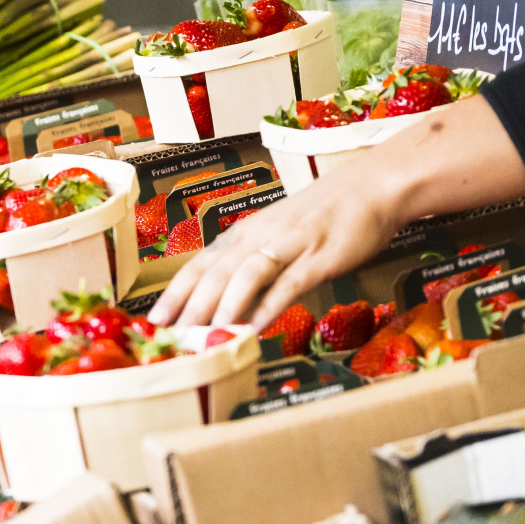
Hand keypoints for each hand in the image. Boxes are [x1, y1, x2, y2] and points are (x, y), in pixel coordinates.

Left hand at [155, 95, 524, 325]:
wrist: (371, 187)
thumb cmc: (324, 215)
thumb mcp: (278, 233)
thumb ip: (254, 262)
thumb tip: (226, 295)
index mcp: (245, 233)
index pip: (199, 264)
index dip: (175, 292)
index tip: (152, 319)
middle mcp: (259, 236)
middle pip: (214, 273)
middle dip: (187, 307)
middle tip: (167, 336)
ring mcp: (289, 245)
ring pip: (244, 277)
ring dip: (221, 307)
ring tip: (202, 335)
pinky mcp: (319, 256)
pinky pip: (288, 284)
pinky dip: (269, 306)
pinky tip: (255, 327)